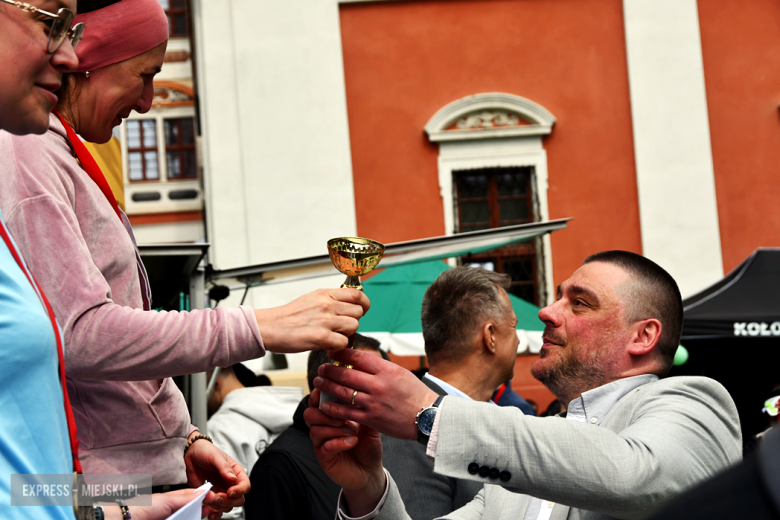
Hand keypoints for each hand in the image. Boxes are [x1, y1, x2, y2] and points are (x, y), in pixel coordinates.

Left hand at [109, 489, 209, 519]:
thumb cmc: (142, 507)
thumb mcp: (168, 500)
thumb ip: (186, 497)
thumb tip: (202, 492)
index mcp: (172, 498)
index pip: (192, 496)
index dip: (203, 497)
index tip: (212, 499)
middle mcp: (171, 509)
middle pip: (191, 510)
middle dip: (200, 510)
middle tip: (208, 510)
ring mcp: (170, 518)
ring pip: (187, 518)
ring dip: (194, 517)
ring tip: (201, 516)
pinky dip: (188, 519)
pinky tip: (193, 519)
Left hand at [184, 437, 249, 519]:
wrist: (192, 454)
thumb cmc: (206, 451)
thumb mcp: (215, 456)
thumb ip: (224, 467)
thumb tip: (232, 478)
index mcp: (236, 472)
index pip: (245, 485)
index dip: (239, 491)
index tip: (230, 491)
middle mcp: (230, 484)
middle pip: (238, 499)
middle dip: (229, 501)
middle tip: (218, 497)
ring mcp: (221, 491)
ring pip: (228, 506)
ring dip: (220, 506)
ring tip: (210, 500)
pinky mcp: (211, 497)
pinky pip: (216, 509)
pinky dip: (214, 513)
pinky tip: (210, 512)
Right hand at [254, 288, 370, 352]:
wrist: (270, 327)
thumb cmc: (289, 316)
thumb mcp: (312, 299)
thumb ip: (330, 301)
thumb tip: (348, 306)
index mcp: (325, 294)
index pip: (357, 294)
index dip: (363, 304)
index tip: (361, 311)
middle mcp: (327, 305)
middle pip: (358, 312)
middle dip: (353, 322)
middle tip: (342, 328)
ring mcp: (325, 320)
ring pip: (354, 326)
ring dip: (347, 334)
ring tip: (334, 337)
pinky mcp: (321, 337)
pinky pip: (343, 342)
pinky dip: (338, 347)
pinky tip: (328, 346)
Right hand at [305, 389, 386, 516]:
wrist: (371, 470)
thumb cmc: (368, 444)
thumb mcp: (369, 424)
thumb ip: (362, 409)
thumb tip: (362, 391)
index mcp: (330, 416)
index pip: (317, 401)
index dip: (320, 394)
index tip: (332, 390)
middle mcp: (322, 428)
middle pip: (309, 414)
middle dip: (325, 412)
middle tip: (343, 416)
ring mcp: (321, 444)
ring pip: (315, 430)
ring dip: (334, 428)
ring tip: (352, 431)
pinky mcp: (324, 459)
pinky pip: (324, 448)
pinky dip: (339, 442)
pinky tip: (352, 442)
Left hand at [312, 348, 438, 440]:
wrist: (427, 416)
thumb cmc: (413, 392)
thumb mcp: (399, 372)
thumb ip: (378, 366)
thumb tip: (358, 357)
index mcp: (386, 370)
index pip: (357, 357)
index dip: (340, 353)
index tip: (331, 352)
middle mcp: (378, 385)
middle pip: (345, 374)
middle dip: (329, 370)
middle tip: (321, 368)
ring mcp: (373, 402)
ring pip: (342, 392)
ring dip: (326, 386)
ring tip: (318, 382)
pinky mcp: (371, 419)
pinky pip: (346, 413)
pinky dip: (332, 408)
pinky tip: (324, 404)